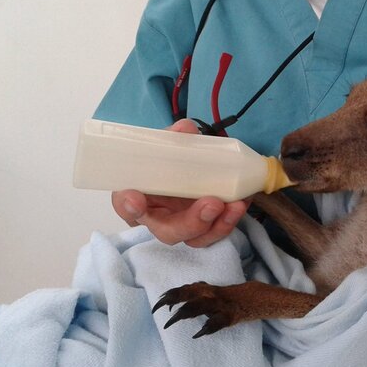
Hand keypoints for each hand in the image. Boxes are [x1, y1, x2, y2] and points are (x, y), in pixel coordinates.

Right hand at [110, 119, 250, 247]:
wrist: (188, 163)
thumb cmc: (170, 156)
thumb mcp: (169, 143)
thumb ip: (174, 138)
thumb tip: (185, 129)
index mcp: (137, 195)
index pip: (125, 204)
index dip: (128, 205)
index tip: (135, 199)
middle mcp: (157, 216)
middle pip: (167, 231)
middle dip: (191, 222)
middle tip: (212, 204)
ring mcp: (182, 225)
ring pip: (195, 238)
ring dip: (218, 225)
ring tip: (235, 206)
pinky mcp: (205, 227)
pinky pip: (216, 231)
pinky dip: (230, 220)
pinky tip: (242, 203)